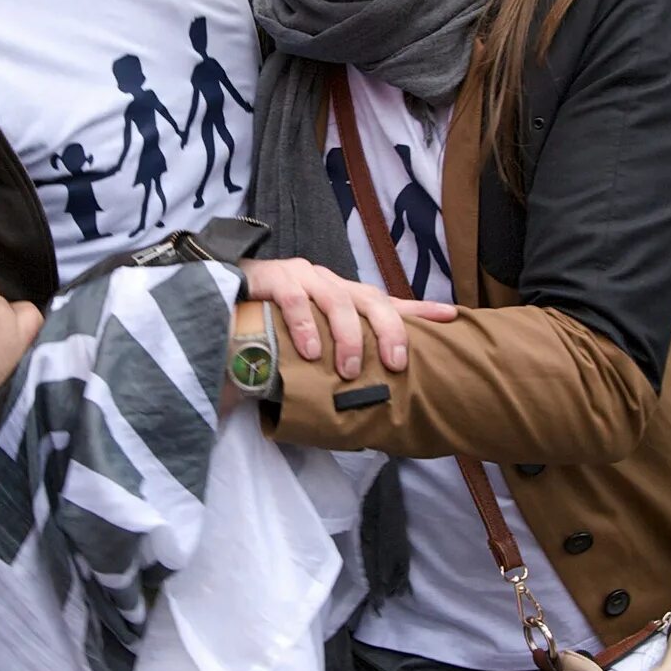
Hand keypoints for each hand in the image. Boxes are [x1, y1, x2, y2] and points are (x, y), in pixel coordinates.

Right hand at [239, 257, 450, 380]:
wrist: (219, 293)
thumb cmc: (267, 321)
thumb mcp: (307, 337)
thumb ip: (329, 355)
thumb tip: (357, 392)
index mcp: (341, 295)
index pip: (387, 302)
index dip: (420, 309)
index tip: (452, 317)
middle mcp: (327, 282)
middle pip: (371, 300)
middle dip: (389, 330)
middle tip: (395, 364)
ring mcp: (302, 277)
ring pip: (337, 301)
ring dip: (348, 337)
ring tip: (349, 370)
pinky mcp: (273, 279)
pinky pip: (295, 300)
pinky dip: (306, 326)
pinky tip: (311, 352)